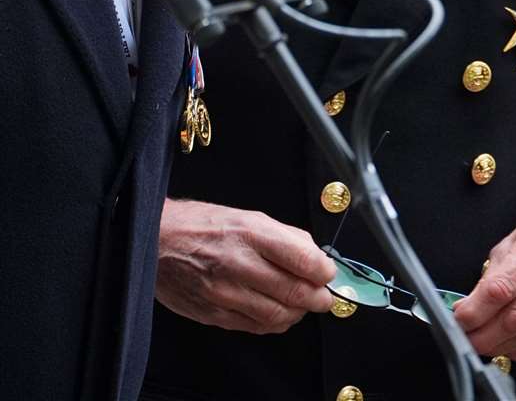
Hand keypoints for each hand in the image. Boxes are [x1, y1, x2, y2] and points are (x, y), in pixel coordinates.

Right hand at [155, 199, 335, 333]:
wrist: (158, 241)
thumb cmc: (205, 226)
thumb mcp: (251, 217)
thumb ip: (287, 237)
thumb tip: (316, 256)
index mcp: (252, 235)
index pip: (304, 260)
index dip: (325, 272)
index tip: (329, 274)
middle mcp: (238, 265)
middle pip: (294, 292)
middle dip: (319, 298)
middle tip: (325, 297)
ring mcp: (224, 293)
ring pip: (277, 315)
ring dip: (298, 313)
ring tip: (303, 305)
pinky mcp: (212, 314)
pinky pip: (254, 326)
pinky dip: (274, 323)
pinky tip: (279, 314)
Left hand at [454, 199, 515, 361]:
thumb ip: (494, 274)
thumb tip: (470, 307)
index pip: (499, 289)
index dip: (474, 312)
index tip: (459, 320)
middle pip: (515, 319)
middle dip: (484, 337)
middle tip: (468, 339)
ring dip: (503, 347)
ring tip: (485, 345)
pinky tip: (512, 345)